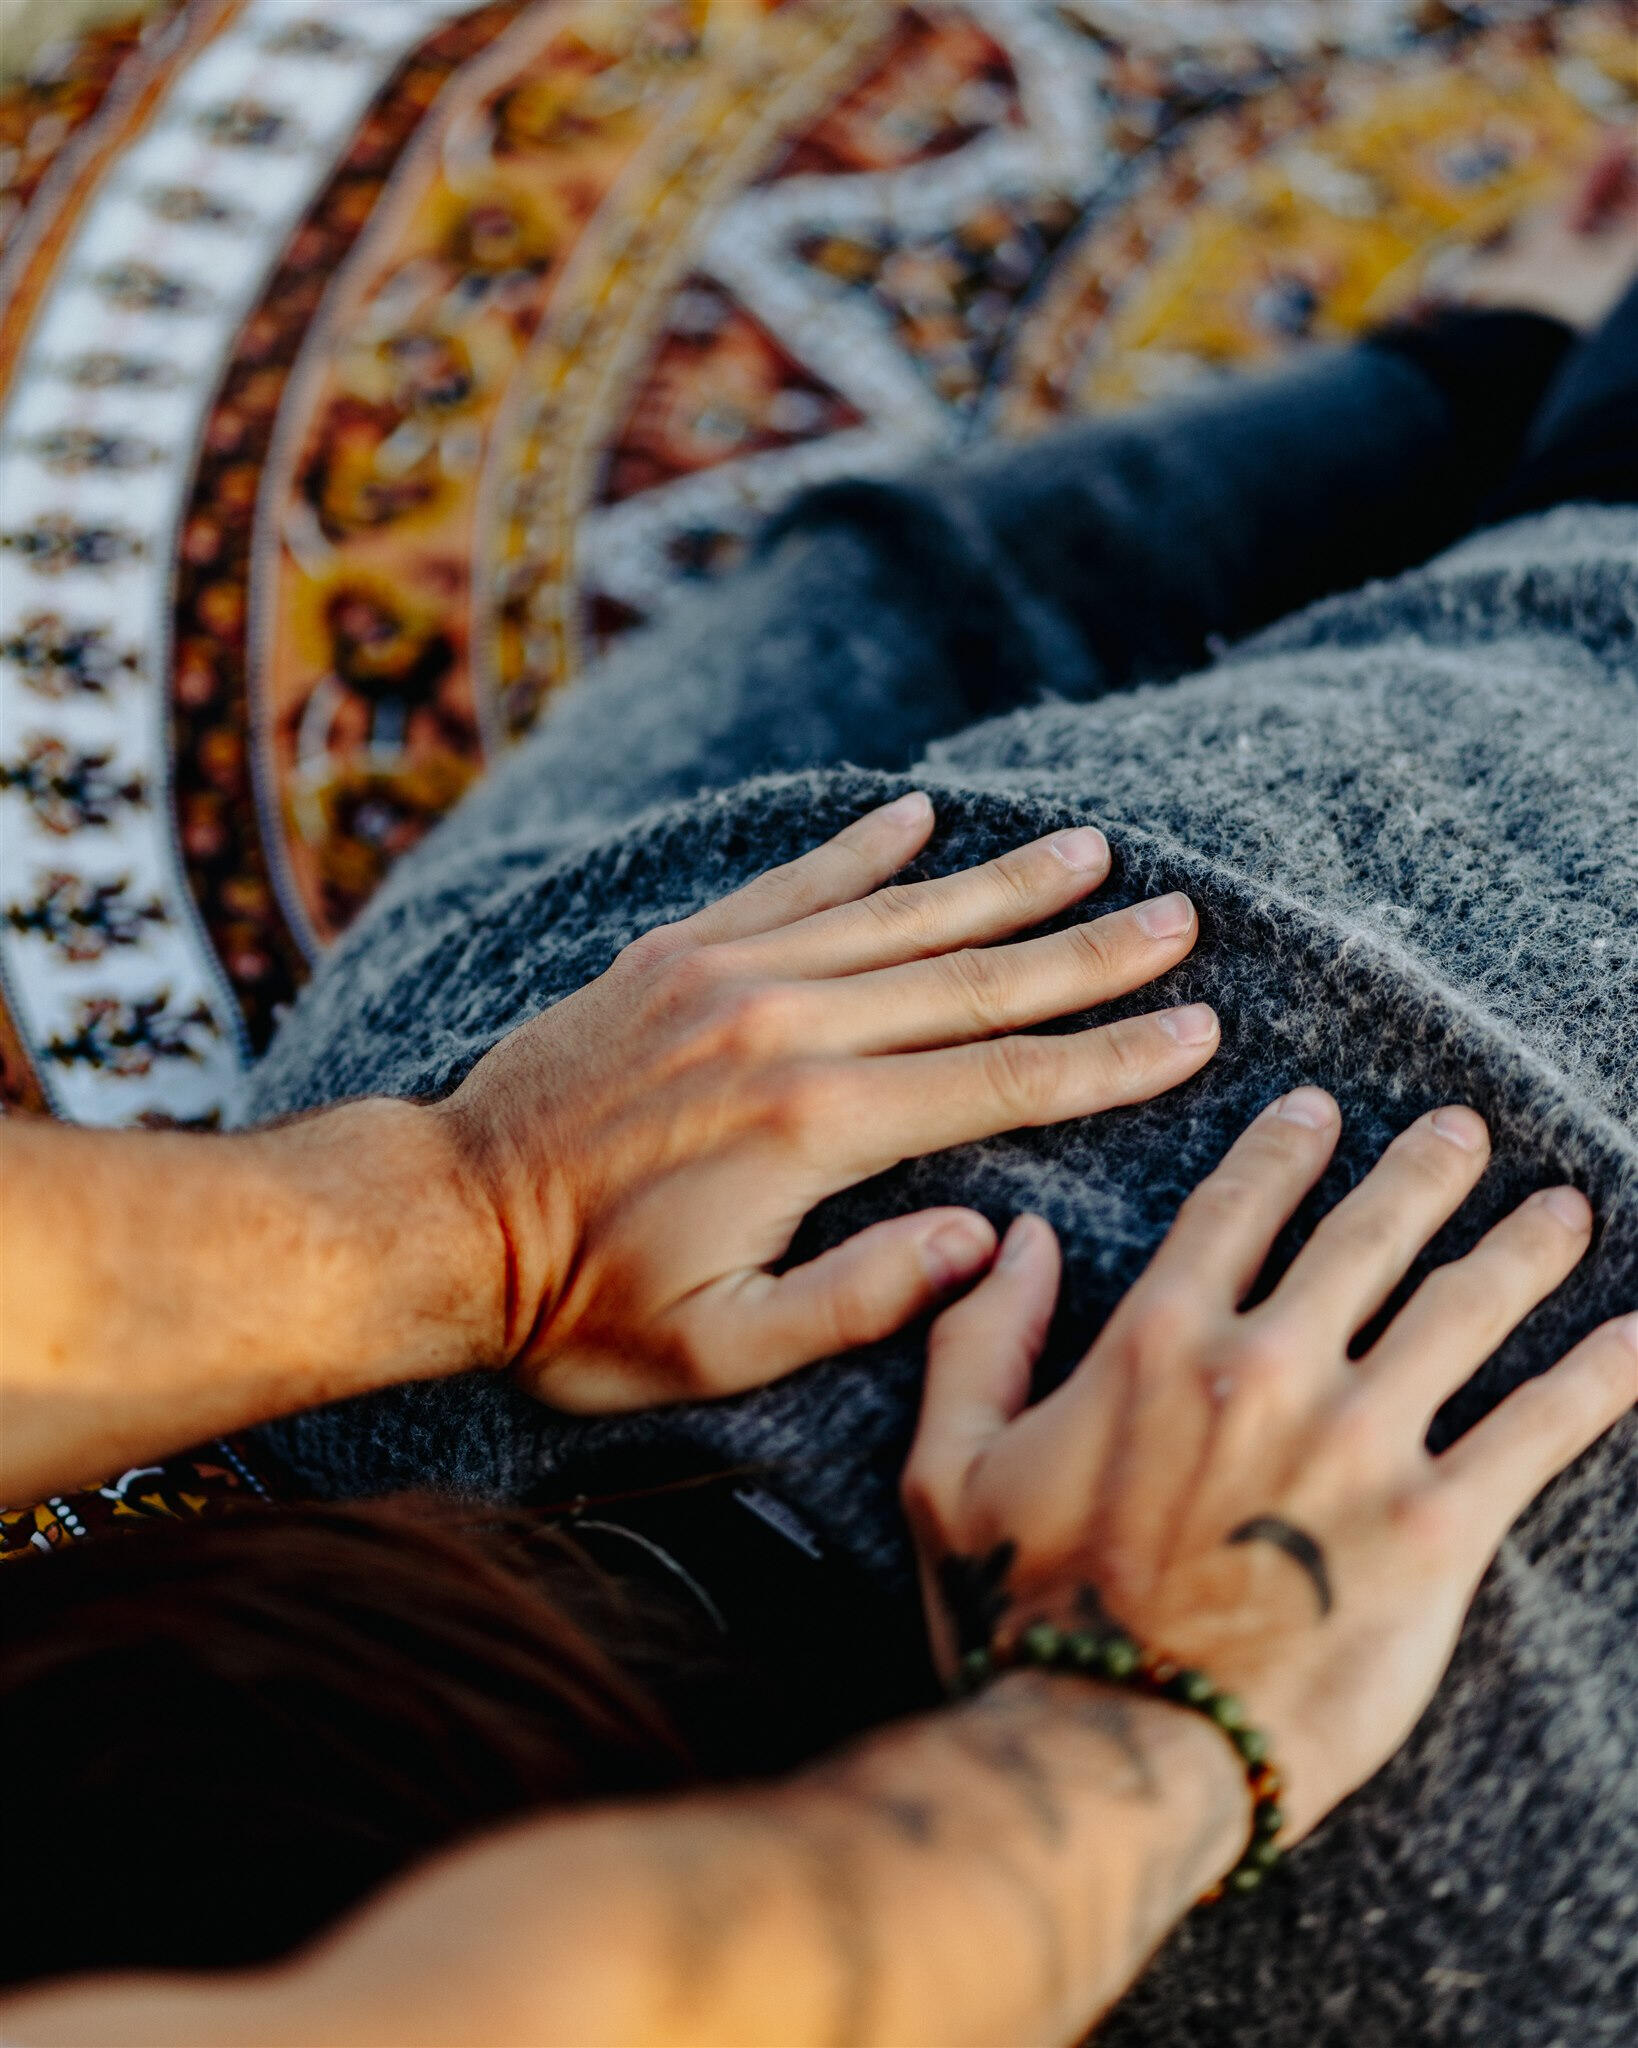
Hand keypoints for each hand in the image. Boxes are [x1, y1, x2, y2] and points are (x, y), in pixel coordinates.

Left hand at [436, 791, 1218, 1412]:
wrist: (445, 1220)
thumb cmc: (582, 1308)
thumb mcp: (720, 1352)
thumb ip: (859, 1298)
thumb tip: (986, 1243)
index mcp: (815, 1128)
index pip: (1001, 1082)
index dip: (1108, 1058)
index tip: (1196, 1026)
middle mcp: (784, 1026)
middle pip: (972, 981)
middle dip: (1087, 952)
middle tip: (1180, 916)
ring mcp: (727, 974)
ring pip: (897, 916)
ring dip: (999, 886)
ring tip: (1088, 851)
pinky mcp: (676, 953)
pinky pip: (790, 885)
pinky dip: (858, 849)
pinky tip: (918, 816)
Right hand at [903, 1088, 1636, 1839]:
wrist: (1114, 1749)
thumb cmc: (1022, 1616)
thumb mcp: (947, 1467)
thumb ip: (979, 1338)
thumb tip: (1019, 1241)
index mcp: (1158, 1343)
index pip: (1235, 1211)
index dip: (1282, 1150)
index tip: (1318, 1110)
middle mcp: (1269, 1365)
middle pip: (1368, 1237)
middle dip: (1422, 1172)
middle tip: (1462, 1130)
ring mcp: (1362, 1442)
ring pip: (1463, 1310)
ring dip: (1520, 1248)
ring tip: (1562, 1207)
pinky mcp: (1436, 1530)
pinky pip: (1537, 1430)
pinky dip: (1597, 1376)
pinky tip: (1635, 1337)